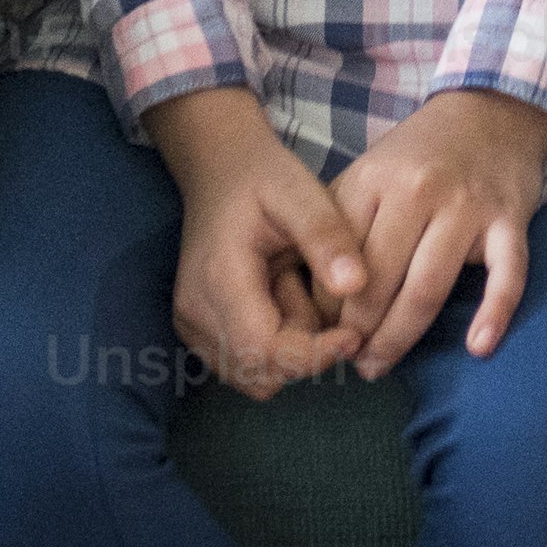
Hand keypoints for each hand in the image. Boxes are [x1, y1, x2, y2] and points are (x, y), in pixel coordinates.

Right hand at [150, 88, 372, 395]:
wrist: (219, 170)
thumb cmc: (264, 178)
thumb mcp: (302, 192)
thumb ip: (327, 237)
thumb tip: (355, 287)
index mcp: (219, 278)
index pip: (263, 351)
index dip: (313, 355)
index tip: (354, 334)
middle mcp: (195, 311)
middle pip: (260, 372)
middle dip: (302, 349)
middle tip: (313, 290)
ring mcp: (191, 325)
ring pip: (254, 375)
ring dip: (287, 349)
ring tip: (294, 288)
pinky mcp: (196, 331)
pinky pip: (243, 365)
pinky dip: (271, 346)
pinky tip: (279, 300)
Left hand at [329, 87, 546, 371]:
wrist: (492, 110)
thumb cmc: (420, 155)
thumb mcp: (369, 172)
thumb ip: (339, 225)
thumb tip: (302, 293)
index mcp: (374, 180)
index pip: (339, 261)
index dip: (325, 308)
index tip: (319, 336)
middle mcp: (418, 191)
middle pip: (379, 282)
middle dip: (358, 334)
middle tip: (351, 363)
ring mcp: (467, 206)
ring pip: (428, 288)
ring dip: (401, 338)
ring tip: (380, 365)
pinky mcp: (511, 219)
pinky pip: (506, 274)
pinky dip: (494, 313)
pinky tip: (478, 348)